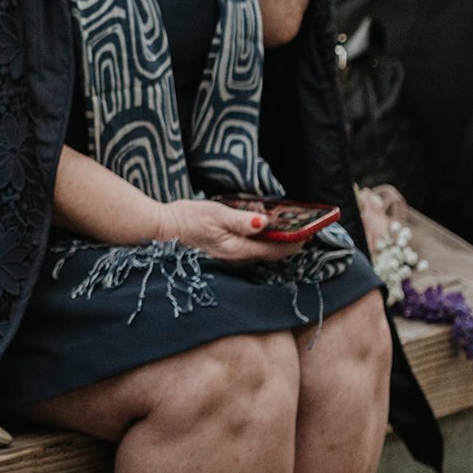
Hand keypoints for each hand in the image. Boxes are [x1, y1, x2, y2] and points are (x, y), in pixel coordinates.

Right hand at [155, 199, 299, 263]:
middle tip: (305, 232)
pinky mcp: (223, 254)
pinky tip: (263, 235)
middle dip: (290, 244)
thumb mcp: (214, 214)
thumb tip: (264, 223)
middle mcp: (237, 259)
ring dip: (276, 244)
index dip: (295, 241)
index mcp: (238, 249)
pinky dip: (262, 243)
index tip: (311, 232)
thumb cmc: (186, 219)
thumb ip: (240, 220)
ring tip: (290, 232)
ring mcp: (229, 259)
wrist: (161, 230)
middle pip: (271, 254)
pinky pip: (250, 251)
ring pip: (261, 253)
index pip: (275, 248)